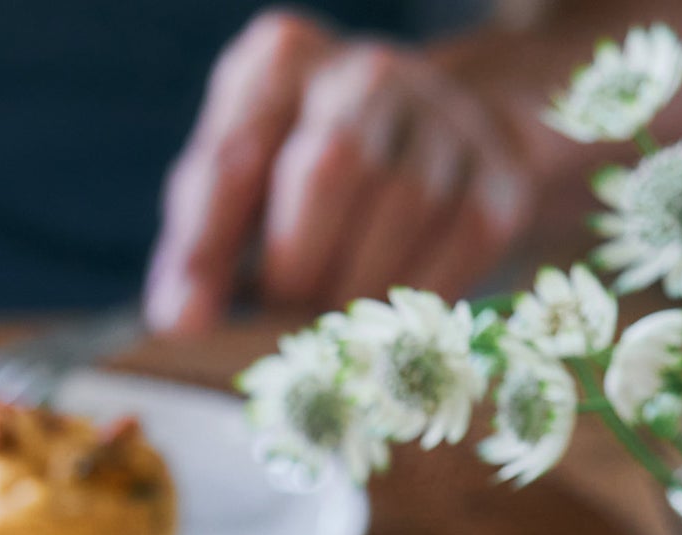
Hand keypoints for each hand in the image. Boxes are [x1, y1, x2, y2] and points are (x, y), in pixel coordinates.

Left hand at [145, 9, 536, 332]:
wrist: (425, 150)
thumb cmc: (294, 185)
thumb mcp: (231, 200)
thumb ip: (194, 255)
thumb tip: (180, 323)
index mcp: (277, 64)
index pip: (232, 157)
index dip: (205, 249)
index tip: (186, 323)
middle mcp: (363, 71)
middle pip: (332, 167)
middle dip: (298, 264)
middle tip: (282, 315)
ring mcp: (442, 111)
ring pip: (403, 208)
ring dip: (357, 287)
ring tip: (331, 316)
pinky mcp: (501, 165)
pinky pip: (462, 241)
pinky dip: (416, 294)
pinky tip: (387, 314)